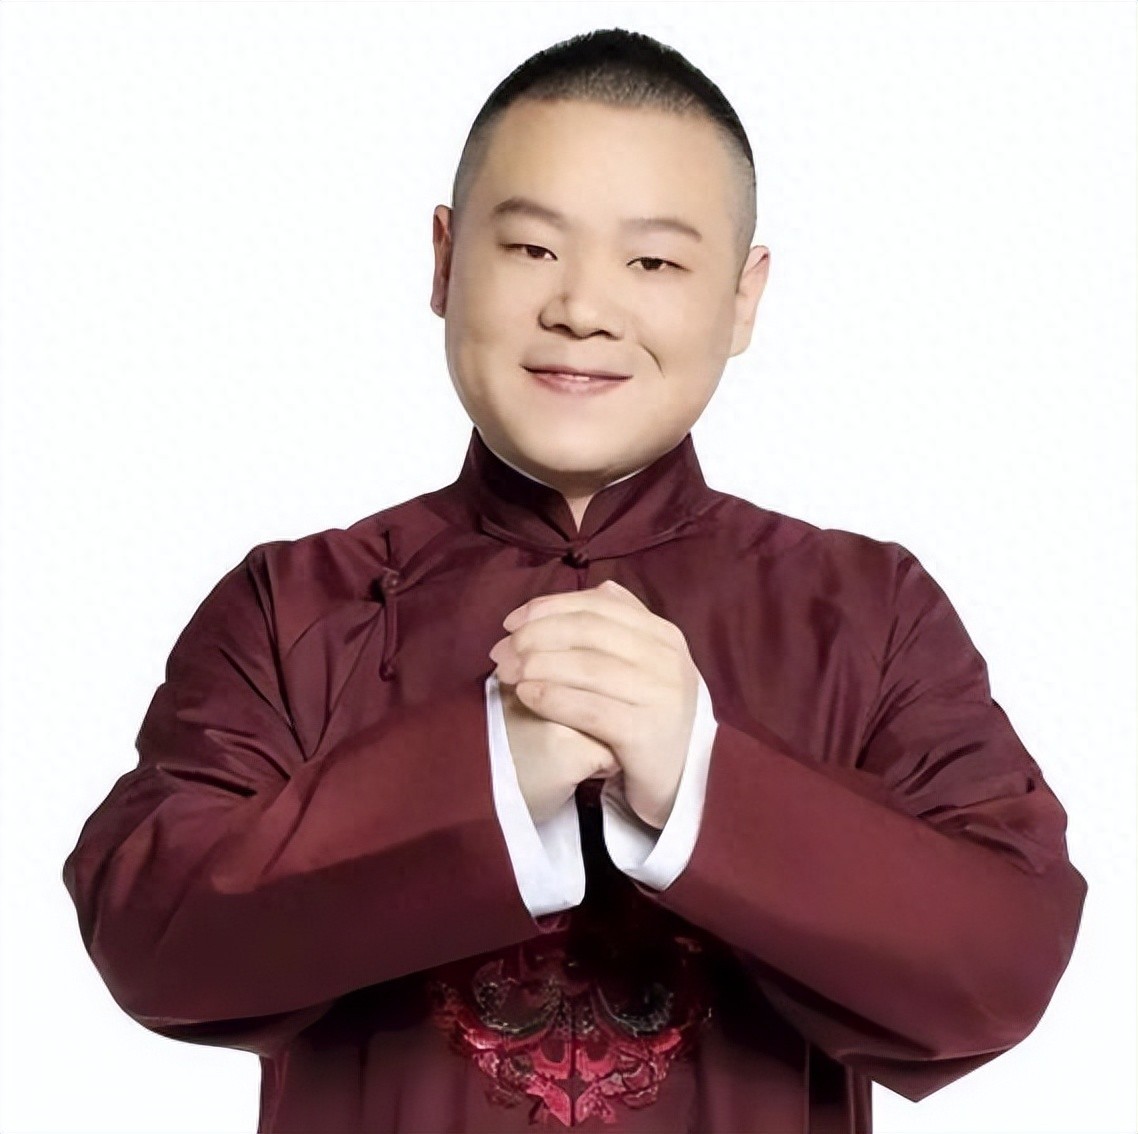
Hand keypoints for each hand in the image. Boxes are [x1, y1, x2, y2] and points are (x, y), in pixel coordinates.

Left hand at [489, 580, 699, 828]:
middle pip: (588, 631)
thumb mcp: (647, 665)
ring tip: (506, 673)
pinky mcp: (647, 733)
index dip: (549, 608)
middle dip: (535, 636)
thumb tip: (597, 587)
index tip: (510, 622)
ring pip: (586, 666)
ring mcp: (661, 695)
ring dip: (537, 665)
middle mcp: (667, 659)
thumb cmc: (652, 718)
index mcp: (664, 635)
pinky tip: (526, 696)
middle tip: (500, 651)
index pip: (599, 605)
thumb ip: (624, 625)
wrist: (683, 782)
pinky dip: (553, 697)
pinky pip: (589, 708)